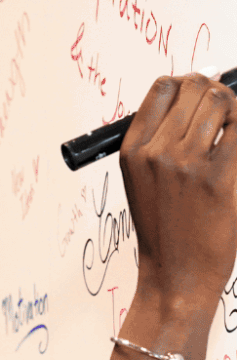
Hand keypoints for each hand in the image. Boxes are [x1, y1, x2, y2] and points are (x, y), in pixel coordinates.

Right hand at [107, 71, 236, 359]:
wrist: (178, 274)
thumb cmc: (166, 228)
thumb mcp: (144, 181)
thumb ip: (161, 139)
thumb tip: (202, 92)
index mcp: (132, 151)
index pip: (163, 88)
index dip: (187, 84)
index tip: (200, 95)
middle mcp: (155, 152)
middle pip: (195, 88)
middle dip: (215, 92)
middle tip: (224, 112)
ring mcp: (187, 163)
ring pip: (220, 101)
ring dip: (234, 109)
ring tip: (231, 134)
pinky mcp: (222, 175)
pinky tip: (236, 151)